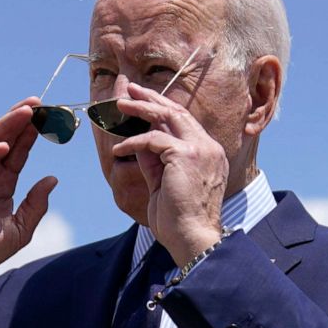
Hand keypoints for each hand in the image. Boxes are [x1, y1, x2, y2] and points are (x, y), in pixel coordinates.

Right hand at [0, 97, 57, 306]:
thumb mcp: (20, 228)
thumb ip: (36, 205)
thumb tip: (52, 179)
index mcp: (3, 182)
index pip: (20, 151)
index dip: (33, 134)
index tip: (51, 119)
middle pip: (6, 138)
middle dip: (21, 120)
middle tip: (39, 104)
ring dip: (6, 124)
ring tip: (25, 112)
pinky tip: (2, 146)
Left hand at [111, 83, 227, 264]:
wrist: (192, 237)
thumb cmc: (179, 220)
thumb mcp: (164, 184)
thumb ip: (155, 162)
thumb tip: (139, 143)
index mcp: (208, 154)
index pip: (184, 123)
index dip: (162, 109)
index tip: (143, 103)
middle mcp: (208, 147)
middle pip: (178, 112)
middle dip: (152, 99)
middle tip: (130, 90)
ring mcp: (200, 149)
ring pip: (167, 117)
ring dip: (141, 109)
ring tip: (120, 105)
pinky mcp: (185, 155)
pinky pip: (153, 139)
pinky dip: (133, 142)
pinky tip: (119, 150)